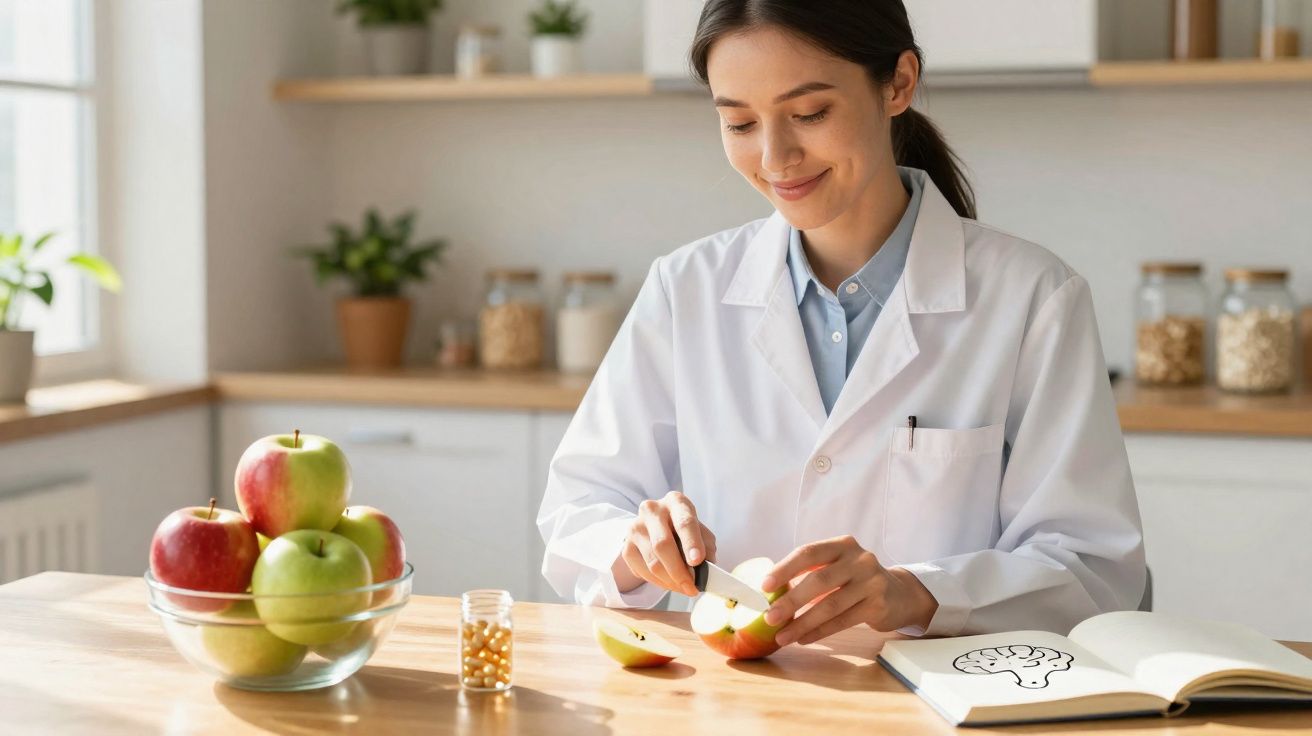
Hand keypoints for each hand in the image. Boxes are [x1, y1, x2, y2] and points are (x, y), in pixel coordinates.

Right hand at [615, 491, 716, 596]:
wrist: (657, 528)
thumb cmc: (684, 530)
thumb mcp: (701, 532)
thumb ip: (706, 547)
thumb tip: (706, 569)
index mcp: (675, 502)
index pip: (684, 522)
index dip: (691, 543)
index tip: (697, 561)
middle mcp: (652, 510)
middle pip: (663, 545)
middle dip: (679, 571)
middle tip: (691, 587)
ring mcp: (635, 527)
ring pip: (653, 563)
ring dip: (670, 582)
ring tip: (683, 587)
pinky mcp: (626, 546)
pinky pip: (642, 571)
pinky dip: (658, 582)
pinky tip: (668, 582)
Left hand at [760, 535, 936, 645]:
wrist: (899, 594)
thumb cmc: (856, 579)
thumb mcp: (838, 566)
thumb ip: (812, 572)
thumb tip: (771, 593)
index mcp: (842, 545)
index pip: (809, 553)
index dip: (785, 568)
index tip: (764, 586)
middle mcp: (859, 560)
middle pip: (818, 580)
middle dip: (791, 601)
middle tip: (769, 617)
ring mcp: (871, 582)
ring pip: (830, 605)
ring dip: (802, 623)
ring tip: (782, 636)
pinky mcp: (878, 605)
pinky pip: (842, 621)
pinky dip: (820, 632)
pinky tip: (803, 639)